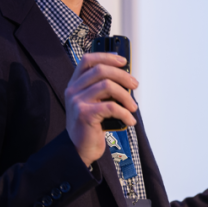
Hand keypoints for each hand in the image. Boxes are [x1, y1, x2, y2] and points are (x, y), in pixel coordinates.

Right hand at [65, 52, 138, 166]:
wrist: (78, 149)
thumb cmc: (89, 125)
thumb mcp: (93, 102)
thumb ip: (103, 88)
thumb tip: (127, 79)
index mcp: (75, 83)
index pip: (88, 60)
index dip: (106, 57)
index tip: (123, 61)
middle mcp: (73, 90)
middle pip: (100, 70)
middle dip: (122, 75)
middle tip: (134, 85)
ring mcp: (77, 101)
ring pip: (107, 86)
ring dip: (126, 96)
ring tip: (133, 107)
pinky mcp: (84, 114)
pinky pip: (111, 107)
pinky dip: (125, 113)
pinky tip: (129, 120)